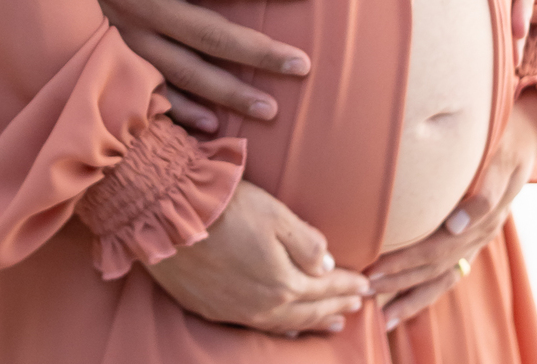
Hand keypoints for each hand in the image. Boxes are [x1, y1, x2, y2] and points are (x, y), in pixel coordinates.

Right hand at [67, 0, 312, 132]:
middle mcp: (143, 6)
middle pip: (214, 36)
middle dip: (260, 54)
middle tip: (303, 66)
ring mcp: (125, 36)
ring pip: (188, 73)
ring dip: (230, 93)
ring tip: (270, 109)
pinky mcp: (108, 54)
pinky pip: (150, 89)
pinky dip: (182, 111)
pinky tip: (212, 125)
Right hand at [144, 178, 370, 334]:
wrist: (169, 216)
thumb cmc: (225, 207)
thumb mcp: (275, 214)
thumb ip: (306, 242)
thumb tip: (328, 265)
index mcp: (283, 281)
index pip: (325, 287)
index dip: (348, 285)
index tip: (367, 285)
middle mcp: (263, 305)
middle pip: (309, 311)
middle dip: (336, 307)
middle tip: (357, 307)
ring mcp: (237, 311)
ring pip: (285, 324)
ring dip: (312, 322)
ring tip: (332, 323)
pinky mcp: (213, 309)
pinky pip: (257, 327)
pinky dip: (281, 329)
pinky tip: (286, 329)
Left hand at [370, 89, 536, 330]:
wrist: (529, 132)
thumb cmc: (507, 139)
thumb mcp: (501, 159)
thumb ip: (485, 195)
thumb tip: (455, 227)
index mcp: (484, 219)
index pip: (437, 249)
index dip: (405, 262)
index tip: (375, 269)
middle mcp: (479, 235)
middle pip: (435, 268)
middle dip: (399, 281)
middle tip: (365, 289)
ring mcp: (477, 240)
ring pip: (442, 278)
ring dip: (412, 296)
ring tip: (383, 315)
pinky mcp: (472, 239)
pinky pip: (450, 274)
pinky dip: (426, 291)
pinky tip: (404, 302)